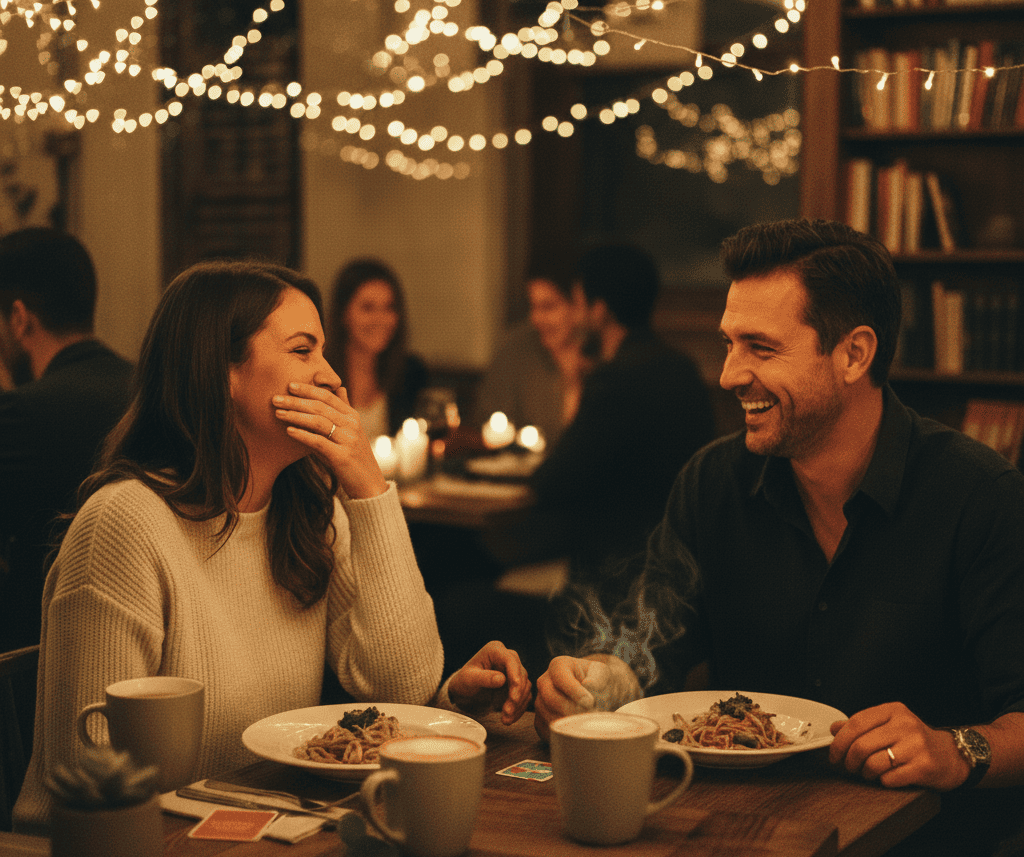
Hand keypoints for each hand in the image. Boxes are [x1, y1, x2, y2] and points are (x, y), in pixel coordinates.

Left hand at [274, 382, 386, 498]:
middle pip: (320, 407)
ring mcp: (349, 440)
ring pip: (319, 422)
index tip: (289, 385)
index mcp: (353, 416)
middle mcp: (352, 425)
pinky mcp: (342, 457)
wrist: (369, 485)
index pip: (328, 397)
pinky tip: (289, 431)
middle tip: (275, 398)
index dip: (308, 389)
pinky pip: (319, 442)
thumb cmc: (354, 457)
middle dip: (296, 401)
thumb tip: (340, 389)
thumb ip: (343, 410)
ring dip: (296, 416)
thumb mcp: (351, 431)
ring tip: (278, 413)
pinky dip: (303, 435)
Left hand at [447, 641, 531, 725]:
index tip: (514, 694)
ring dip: (518, 704)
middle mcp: (507, 658)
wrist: (465, 692)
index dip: (515, 676)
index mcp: (495, 650)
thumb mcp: (469, 679)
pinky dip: (519, 708)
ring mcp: (513, 671)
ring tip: (506, 718)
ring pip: (525, 686)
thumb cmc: (464, 682)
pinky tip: (509, 718)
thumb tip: (502, 679)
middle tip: (507, 711)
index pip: (510, 660)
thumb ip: (484, 678)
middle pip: (521, 674)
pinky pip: (524, 695)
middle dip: (516, 695)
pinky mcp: (517, 684)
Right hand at [534, 654, 640, 741]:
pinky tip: (578, 730)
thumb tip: (588, 685)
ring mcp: (540, 702)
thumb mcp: (603, 674)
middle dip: (572, 710)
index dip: (574, 691)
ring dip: (569, 724)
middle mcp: (544, 682)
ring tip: (587, 723)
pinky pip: (547, 730)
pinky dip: (563, 733)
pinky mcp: (540, 720)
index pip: (560, 678)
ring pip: (548, 716)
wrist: (594, 694)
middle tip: (590, 716)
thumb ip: (598, 678)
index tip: (590, 702)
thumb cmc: (598, 681)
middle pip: (551, 698)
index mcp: (558, 666)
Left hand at [829, 702, 968, 789]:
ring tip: (869, 772)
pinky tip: (888, 777)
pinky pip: (890, 778)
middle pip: (861, 745)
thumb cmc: (916, 741)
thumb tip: (835, 728)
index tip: (834, 754)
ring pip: (873, 763)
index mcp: (893, 711)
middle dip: (849, 761)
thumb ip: (862, 725)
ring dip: (865, 773)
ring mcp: (916, 746)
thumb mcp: (889, 724)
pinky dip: (883, 781)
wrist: (952, 756)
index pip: (856, 722)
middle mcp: (905, 725)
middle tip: (850, 767)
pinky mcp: (924, 767)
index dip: (840, 741)